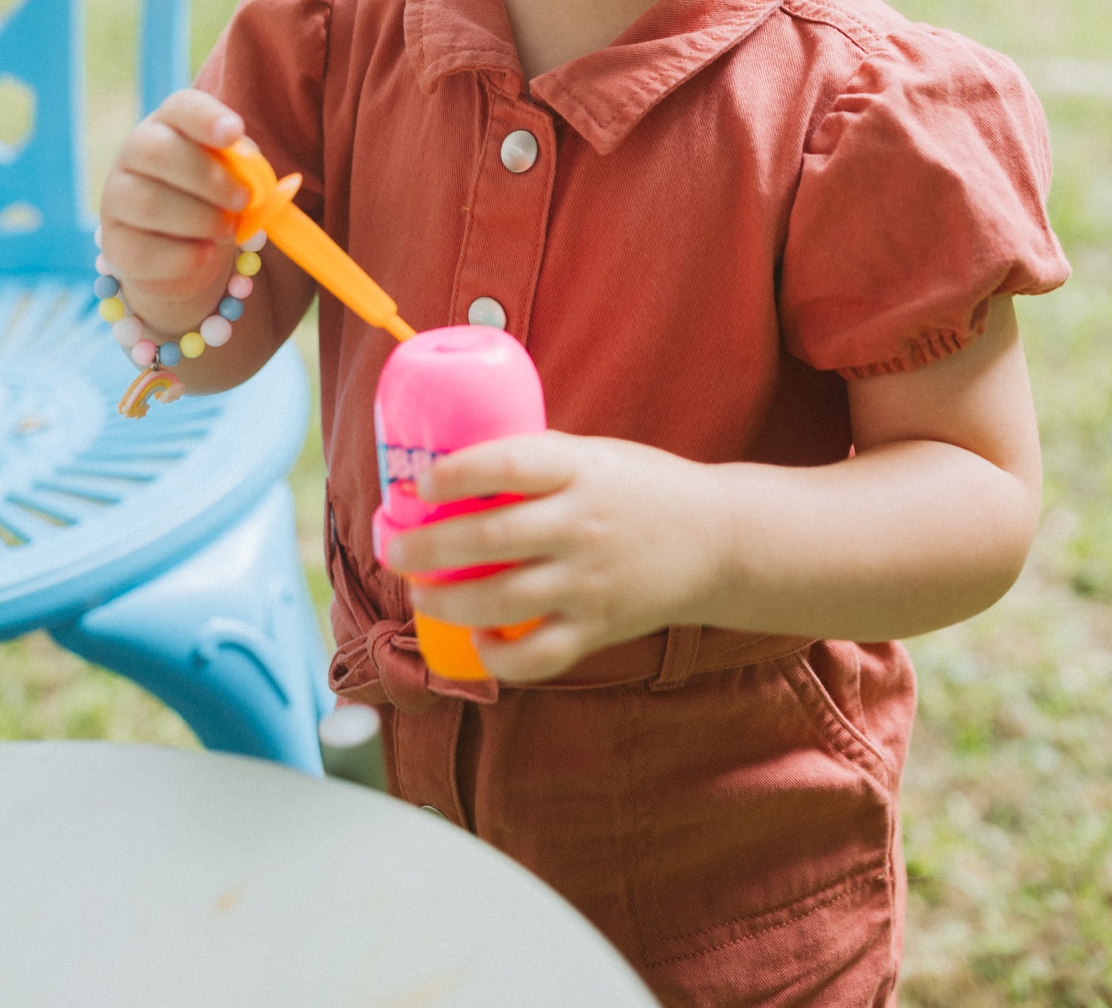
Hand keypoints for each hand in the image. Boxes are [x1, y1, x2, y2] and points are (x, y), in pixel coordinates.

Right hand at [98, 89, 249, 336]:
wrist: (185, 247)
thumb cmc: (216, 198)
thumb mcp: (236, 177)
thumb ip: (247, 171)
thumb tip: (257, 179)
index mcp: (171, 124)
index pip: (182, 107)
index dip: (207, 118)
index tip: (234, 133)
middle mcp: (135, 153)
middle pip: (158, 151)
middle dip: (208, 177)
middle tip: (243, 200)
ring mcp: (116, 198)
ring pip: (149, 203)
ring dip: (200, 219)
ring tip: (227, 229)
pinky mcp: (114, 244)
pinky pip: (143, 250)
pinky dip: (183, 256)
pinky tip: (205, 254)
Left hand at [381, 432, 726, 683]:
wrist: (718, 538)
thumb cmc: (643, 487)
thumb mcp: (594, 454)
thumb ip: (536, 463)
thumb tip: (455, 469)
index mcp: (580, 468)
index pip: (507, 463)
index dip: (455, 474)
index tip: (420, 483)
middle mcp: (582, 523)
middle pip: (489, 538)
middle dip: (427, 546)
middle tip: (393, 549)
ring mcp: (590, 580)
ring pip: (502, 600)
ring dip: (447, 601)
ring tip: (420, 594)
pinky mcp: (599, 627)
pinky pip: (538, 655)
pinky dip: (499, 656)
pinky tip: (477, 640)